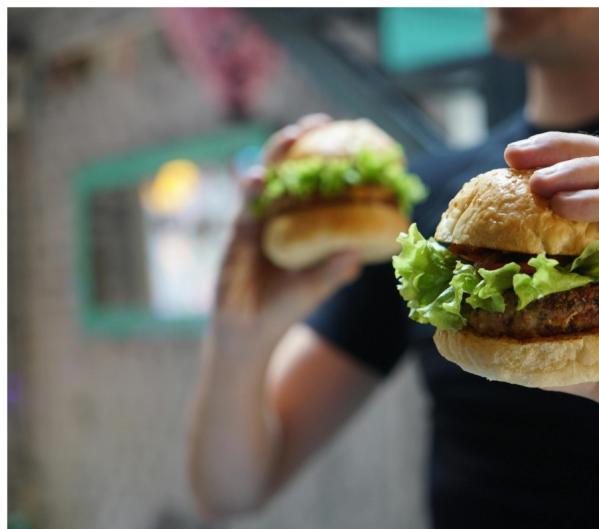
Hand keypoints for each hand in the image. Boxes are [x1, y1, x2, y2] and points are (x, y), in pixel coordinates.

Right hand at [214, 113, 360, 342]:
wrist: (250, 333)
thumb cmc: (285, 307)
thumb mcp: (316, 288)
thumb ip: (333, 271)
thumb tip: (360, 254)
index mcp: (297, 223)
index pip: (309, 183)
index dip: (323, 159)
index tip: (344, 134)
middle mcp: (275, 217)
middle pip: (284, 170)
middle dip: (297, 143)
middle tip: (316, 122)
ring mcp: (254, 224)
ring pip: (262, 180)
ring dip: (275, 156)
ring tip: (291, 137)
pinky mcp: (236, 238)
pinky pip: (243, 209)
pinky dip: (249, 193)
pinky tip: (255, 180)